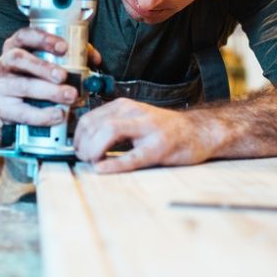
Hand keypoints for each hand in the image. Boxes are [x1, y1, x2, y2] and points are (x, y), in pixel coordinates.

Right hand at [0, 27, 101, 126]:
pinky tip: (57, 115)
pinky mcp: (2, 108)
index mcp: (16, 47)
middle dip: (43, 66)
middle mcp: (4, 64)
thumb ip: (73, 56)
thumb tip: (93, 58)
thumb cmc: (37, 80)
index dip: (43, 39)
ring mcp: (0, 86)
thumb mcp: (51, 63)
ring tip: (69, 96)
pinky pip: (20, 112)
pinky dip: (41, 115)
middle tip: (64, 76)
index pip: (24, 36)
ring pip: (21, 85)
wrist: (14, 107)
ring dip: (47, 91)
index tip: (63, 48)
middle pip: (18, 58)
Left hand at [73, 99, 215, 172]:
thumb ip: (111, 126)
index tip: (78, 150)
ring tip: (94, 163)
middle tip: (85, 159)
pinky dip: (113, 164)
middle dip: (83, 146)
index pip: (89, 118)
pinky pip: (132, 157)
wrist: (199, 132)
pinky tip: (103, 169)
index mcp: (125, 107)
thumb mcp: (134, 120)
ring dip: (93, 152)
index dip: (77, 137)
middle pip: (95, 125)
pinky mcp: (159, 148)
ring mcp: (148, 130)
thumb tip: (83, 142)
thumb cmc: (164, 129)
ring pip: (109, 133)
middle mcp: (134, 113)